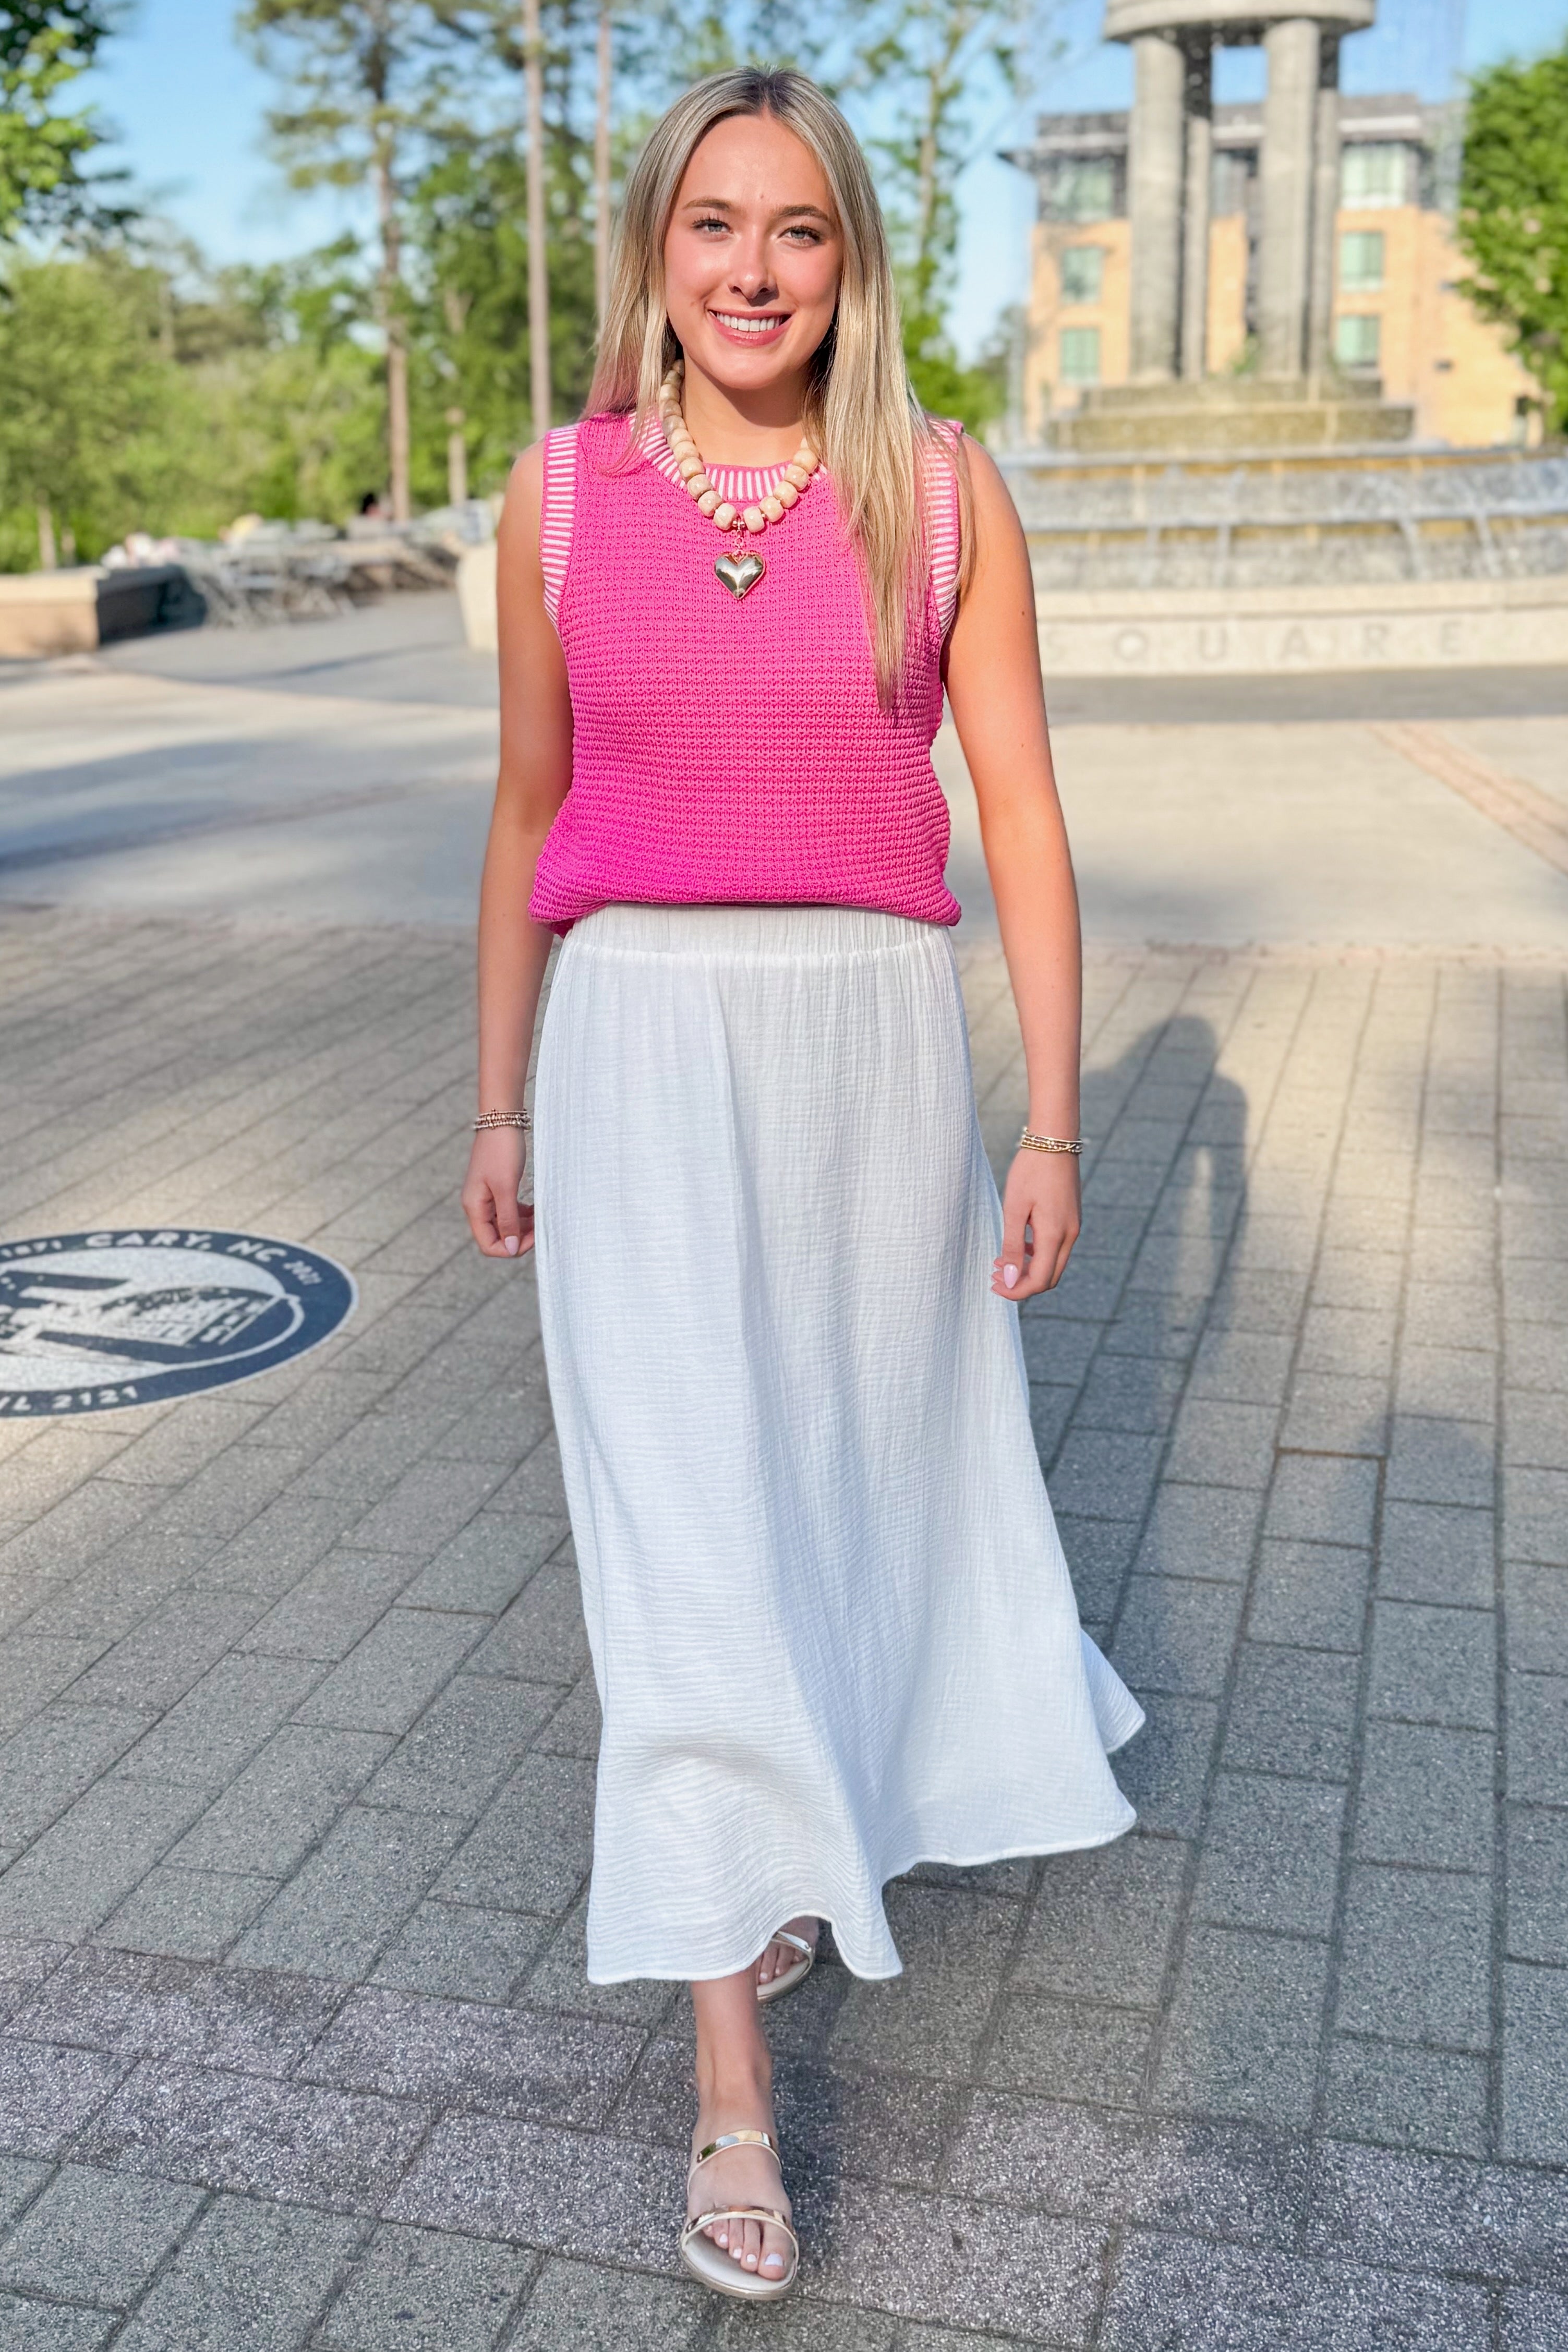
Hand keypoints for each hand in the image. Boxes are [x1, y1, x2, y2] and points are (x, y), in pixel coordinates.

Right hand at [462, 1128, 535, 1257]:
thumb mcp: (506, 1187)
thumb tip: (510, 1248)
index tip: (533, 1238)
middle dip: (519, 1237)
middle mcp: (477, 1206)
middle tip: (541, 1228)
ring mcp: (486, 1198)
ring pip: (505, 1225)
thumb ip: (508, 1219)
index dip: (510, 1248)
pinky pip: (509, 1211)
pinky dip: (523, 1214)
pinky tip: (536, 1209)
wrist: (501, 1119)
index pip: (488, 1244)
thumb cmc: (502, 1150)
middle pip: (497, 1237)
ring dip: (523, 1226)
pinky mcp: (496, 1189)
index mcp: (474, 1207)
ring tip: (541, 1217)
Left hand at [992, 1148, 1079, 1300]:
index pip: (1038, 1281)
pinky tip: (1018, 1246)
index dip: (1015, 1290)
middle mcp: (1069, 1236)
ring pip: (1053, 1264)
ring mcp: (1073, 1228)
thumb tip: (1008, 1278)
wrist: (1055, 1141)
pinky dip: (1037, 1255)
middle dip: (1021, 1284)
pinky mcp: (1071, 1219)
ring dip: (1028, 1270)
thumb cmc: (1031, 1171)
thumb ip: (1012, 1245)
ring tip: (1000, 1262)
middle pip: (1048, 1278)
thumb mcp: (1014, 1208)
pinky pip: (1056, 1249)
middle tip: (994, 1276)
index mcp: (1055, 1235)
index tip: (993, 1284)